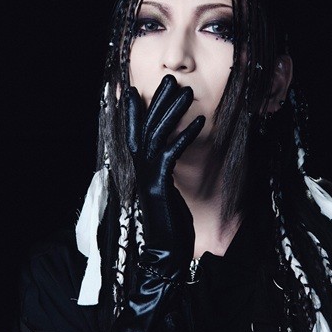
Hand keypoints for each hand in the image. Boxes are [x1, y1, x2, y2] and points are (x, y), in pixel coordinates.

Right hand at [124, 74, 204, 278]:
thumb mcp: (164, 193)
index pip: (133, 133)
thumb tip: (164, 158)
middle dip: (156, 101)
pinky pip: (171, 154)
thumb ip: (160, 173)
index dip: (131, 111)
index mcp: (139, 170)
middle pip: (144, 127)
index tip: (133, 88)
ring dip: (172, 111)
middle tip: (169, 79)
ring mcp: (148, 177)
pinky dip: (184, 136)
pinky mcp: (159, 186)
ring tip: (186, 92)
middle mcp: (139, 170)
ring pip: (156, 135)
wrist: (164, 253)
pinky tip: (200, 121)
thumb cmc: (168, 223)